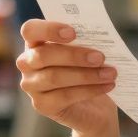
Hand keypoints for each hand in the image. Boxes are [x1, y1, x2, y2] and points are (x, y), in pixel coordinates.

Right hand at [17, 19, 118, 133]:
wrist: (94, 107)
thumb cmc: (88, 70)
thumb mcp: (86, 51)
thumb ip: (85, 41)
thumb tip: (97, 36)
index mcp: (35, 42)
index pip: (30, 30)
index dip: (48, 29)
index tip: (73, 33)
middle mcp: (27, 63)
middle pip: (42, 56)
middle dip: (73, 56)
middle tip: (100, 57)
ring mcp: (31, 86)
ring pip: (54, 77)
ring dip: (86, 75)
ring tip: (110, 73)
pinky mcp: (42, 105)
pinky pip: (64, 96)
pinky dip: (89, 90)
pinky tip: (107, 85)